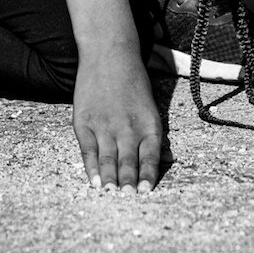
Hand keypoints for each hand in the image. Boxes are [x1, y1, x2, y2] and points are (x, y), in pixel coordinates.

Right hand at [71, 51, 161, 193]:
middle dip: (128, 183)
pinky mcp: (84, 121)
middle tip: (127, 198)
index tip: (146, 192)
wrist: (108, 54)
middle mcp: (127, 126)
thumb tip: (169, 158)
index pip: (150, 156)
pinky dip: (91, 167)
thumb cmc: (133, 83)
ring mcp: (104, 124)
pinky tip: (94, 181)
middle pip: (128, 161)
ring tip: (111, 195)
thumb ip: (156, 135)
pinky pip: (88, 150)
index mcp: (147, 123)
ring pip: (108, 159)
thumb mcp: (150, 107)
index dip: (148, 175)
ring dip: (110, 180)